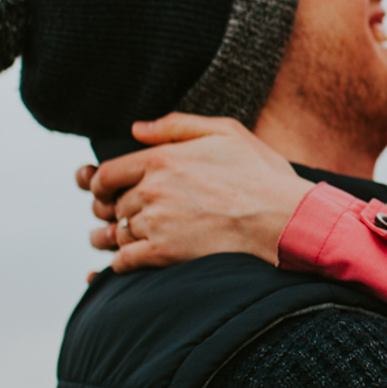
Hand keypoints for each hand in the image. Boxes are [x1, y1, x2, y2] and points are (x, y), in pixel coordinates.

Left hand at [79, 115, 314, 272]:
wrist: (284, 218)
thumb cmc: (262, 175)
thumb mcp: (226, 132)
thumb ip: (177, 125)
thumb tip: (137, 129)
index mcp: (161, 158)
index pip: (108, 173)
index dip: (102, 185)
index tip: (108, 192)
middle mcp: (152, 189)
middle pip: (115, 205)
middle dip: (119, 211)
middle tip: (132, 218)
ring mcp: (156, 222)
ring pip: (118, 233)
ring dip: (120, 238)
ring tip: (130, 241)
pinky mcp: (163, 253)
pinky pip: (124, 260)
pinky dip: (122, 262)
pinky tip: (134, 260)